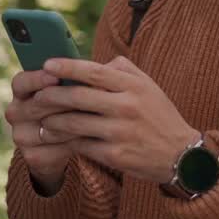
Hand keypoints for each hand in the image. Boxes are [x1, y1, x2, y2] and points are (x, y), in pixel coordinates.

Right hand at [3, 68, 81, 193]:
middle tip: (81, 97)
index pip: (21, 82)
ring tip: (92, 115)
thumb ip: (82, 75)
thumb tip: (108, 65)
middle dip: (59, 100)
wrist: (73, 142)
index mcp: (23, 89)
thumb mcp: (77, 86)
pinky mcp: (32, 157)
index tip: (54, 77)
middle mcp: (17, 111)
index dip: (37, 79)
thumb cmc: (77, 104)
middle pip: (34, 105)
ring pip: (45, 127)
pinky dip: (70, 142)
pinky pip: (51, 149)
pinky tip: (89, 136)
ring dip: (68, 121)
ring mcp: (22, 136)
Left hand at [35, 56, 197, 184]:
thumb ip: (123, 70)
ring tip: (42, 119)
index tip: (47, 64)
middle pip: (78, 97)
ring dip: (53, 121)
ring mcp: (120, 132)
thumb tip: (96, 62)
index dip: (68, 67)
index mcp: (134, 86)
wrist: (182, 156)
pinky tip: (56, 139)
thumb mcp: (149, 87)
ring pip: (74, 123)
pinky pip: (81, 145)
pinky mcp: (115, 156)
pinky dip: (65, 141)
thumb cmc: (159, 116)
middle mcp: (127, 107)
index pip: (94, 71)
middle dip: (51, 96)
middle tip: (36, 96)